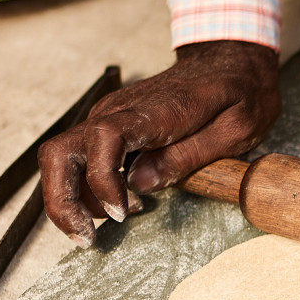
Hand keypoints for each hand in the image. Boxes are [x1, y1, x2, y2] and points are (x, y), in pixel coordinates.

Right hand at [38, 40, 280, 246]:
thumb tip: (140, 184)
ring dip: (73, 198)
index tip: (121, 212)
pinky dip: (87, 187)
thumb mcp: (235, 130)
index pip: (103, 138)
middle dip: (62, 201)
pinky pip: (81, 156)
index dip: (102, 180)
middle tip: (87, 237)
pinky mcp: (112, 123)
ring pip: (63, 157)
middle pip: (60, 151)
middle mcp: (120, 110)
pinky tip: (120, 203)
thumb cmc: (239, 94)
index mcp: (155, 111)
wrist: (231, 61)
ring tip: (115, 220)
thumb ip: (189, 156)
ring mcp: (111, 115)